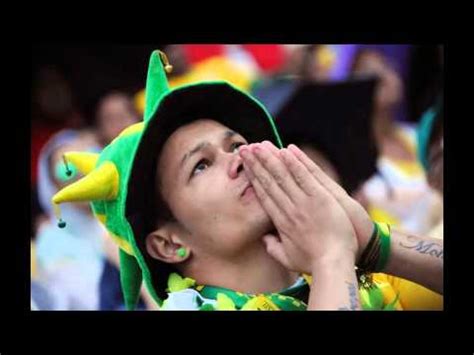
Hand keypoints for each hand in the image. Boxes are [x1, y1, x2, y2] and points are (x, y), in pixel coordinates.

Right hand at [239, 141, 357, 273]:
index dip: (254, 178)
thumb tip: (263, 239)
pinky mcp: (319, 199)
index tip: (246, 166)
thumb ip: (273, 248)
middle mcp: (288, 210)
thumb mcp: (288, 259)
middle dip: (257, 164)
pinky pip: (304, 177)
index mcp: (280, 222)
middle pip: (269, 182)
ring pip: (283, 177)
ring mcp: (303, 203)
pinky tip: (286, 151)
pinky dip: (295, 163)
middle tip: (246, 149)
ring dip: (271, 159)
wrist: (333, 264)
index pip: (264, 195)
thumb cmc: (313, 263)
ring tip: (260, 145)